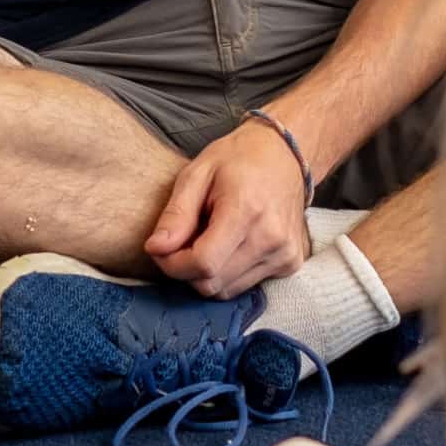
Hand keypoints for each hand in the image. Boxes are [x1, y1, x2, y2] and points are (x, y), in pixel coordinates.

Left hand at [147, 119, 309, 297]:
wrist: (285, 154)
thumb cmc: (238, 158)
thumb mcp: (197, 173)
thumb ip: (176, 214)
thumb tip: (155, 249)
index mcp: (246, 210)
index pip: (203, 263)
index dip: (173, 264)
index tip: (161, 249)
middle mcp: (271, 238)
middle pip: (212, 283)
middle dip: (186, 270)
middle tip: (181, 242)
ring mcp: (284, 253)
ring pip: (227, 290)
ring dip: (207, 273)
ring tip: (207, 239)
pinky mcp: (290, 263)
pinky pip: (246, 286)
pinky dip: (228, 273)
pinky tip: (230, 245)